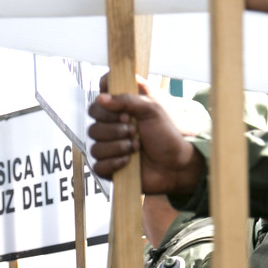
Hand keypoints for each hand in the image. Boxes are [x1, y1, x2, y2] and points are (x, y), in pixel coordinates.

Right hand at [88, 75, 205, 193]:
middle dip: (114, 130)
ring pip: (95, 148)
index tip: (123, 112)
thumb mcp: (151, 109)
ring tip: (136, 147)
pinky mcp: (109, 169)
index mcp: (119, 113)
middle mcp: (111, 130)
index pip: (97, 106)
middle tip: (134, 130)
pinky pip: (98, 166)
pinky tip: (128, 161)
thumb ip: (127, 100)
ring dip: (117, 147)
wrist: (175, 163)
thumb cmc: (166, 134)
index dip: (104, 109)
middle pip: (92, 128)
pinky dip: (114, 163)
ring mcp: (109, 150)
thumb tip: (101, 98)